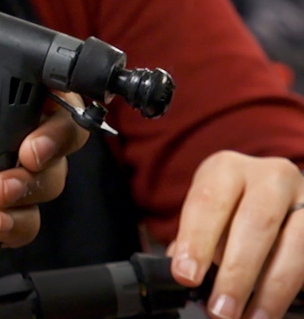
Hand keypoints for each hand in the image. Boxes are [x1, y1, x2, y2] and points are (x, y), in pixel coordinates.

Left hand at [170, 151, 303, 318]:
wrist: (276, 195)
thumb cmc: (233, 208)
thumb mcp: (210, 212)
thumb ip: (196, 239)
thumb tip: (182, 273)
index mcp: (227, 169)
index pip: (209, 201)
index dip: (196, 240)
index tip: (186, 276)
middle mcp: (269, 177)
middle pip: (255, 223)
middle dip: (236, 272)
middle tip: (221, 309)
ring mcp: (303, 199)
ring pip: (293, 246)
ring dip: (270, 290)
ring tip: (249, 318)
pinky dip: (291, 289)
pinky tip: (272, 310)